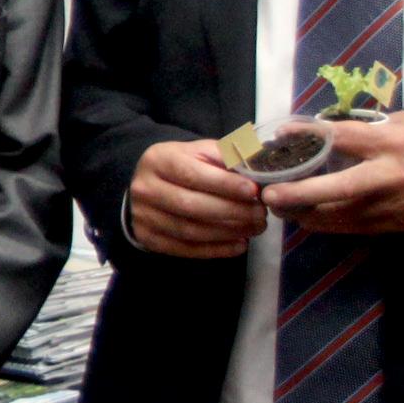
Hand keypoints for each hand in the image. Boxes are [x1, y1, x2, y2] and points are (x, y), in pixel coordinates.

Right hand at [129, 138, 265, 258]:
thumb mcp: (200, 152)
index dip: (224, 184)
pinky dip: (216, 250)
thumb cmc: (183, 167)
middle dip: (231, 211)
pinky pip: (186, 249)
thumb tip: (256, 167)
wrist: (149, 187)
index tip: (253, 191)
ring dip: (228, 232)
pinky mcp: (148, 239)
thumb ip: (225, 156)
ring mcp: (143, 217)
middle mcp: (145, 189)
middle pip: (191, 205)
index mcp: (158, 160)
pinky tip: (239, 245)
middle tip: (260, 214)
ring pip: (190, 231)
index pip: (192, 174)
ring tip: (254, 228)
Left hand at [266, 107, 403, 236]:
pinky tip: (308, 217)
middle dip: (297, 193)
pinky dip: (326, 223)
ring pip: (338, 217)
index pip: (341, 138)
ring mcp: (390, 205)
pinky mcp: (393, 225)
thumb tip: (330, 130)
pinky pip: (351, 228)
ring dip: (304, 214)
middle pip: (335, 189)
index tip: (281, 134)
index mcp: (391, 143)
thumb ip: (369, 126)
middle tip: (268, 194)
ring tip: (279, 207)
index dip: (307, 136)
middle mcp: (388, 177)